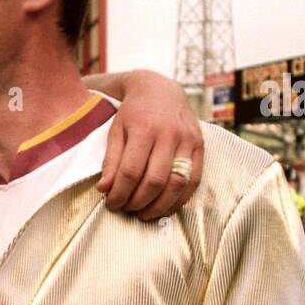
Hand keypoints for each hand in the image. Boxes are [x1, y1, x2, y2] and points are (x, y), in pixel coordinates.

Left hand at [96, 70, 202, 220]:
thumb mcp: (116, 131)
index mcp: (145, 128)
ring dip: (159, 206)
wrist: (161, 90)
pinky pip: (194, 180)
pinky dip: (180, 199)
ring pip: (177, 184)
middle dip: (137, 202)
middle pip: (155, 181)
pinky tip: (165, 207)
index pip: (131, 171)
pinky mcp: (200, 146)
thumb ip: (111, 160)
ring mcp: (188, 140)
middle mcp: (170, 134)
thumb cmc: (134, 113)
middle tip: (126, 209)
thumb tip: (104, 189)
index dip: (120, 193)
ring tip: (143, 214)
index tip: (111, 204)